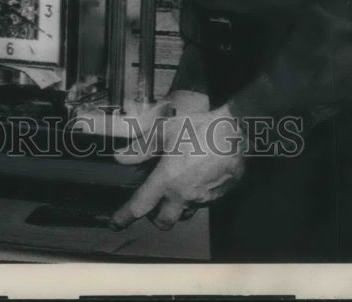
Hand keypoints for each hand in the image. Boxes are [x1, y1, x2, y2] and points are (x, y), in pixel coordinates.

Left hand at [109, 103, 244, 230]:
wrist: (235, 131)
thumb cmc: (198, 128)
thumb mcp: (165, 131)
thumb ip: (141, 146)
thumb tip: (120, 157)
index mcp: (167, 180)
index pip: (140, 205)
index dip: (124, 216)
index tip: (115, 223)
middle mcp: (184, 195)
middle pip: (164, 222)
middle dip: (155, 219)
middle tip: (151, 207)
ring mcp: (203, 198)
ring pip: (184, 214)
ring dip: (175, 209)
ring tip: (173, 191)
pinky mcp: (218, 196)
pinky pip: (201, 203)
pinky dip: (194, 197)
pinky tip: (195, 179)